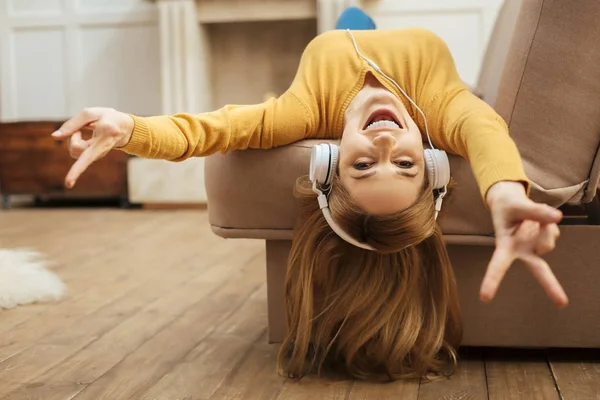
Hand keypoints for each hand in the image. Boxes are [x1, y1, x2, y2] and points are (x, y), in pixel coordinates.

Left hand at [51, 108, 133, 188]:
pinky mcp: (94, 157)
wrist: (125, 128)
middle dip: (72, 136)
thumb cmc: (108, 118)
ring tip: (83, 130)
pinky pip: (75, 150)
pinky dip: (75, 140)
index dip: (77, 170)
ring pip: (74, 150)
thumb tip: (54, 137)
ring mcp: (98, 155)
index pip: (90, 154)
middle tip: (82, 127)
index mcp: (107, 134)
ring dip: (73, 138)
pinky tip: (84, 135)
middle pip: (76, 148)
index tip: (67, 184)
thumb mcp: (91, 114)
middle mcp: (102, 148)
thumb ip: (71, 124)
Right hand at [481, 181, 567, 306]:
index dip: (492, 280)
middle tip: (562, 303)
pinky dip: (548, 222)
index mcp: (505, 246)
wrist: (510, 201)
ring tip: (533, 214)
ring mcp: (535, 246)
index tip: (485, 297)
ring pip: (549, 241)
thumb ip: (535, 211)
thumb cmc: (507, 206)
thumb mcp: (516, 205)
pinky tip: (538, 218)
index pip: (498, 264)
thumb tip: (558, 218)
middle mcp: (521, 250)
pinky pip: (553, 232)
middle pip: (538, 269)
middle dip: (550, 285)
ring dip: (545, 226)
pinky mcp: (546, 241)